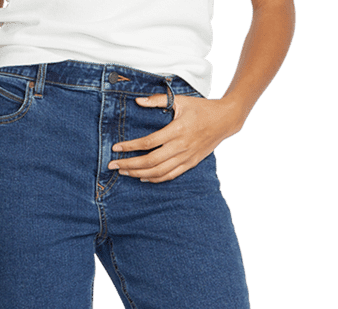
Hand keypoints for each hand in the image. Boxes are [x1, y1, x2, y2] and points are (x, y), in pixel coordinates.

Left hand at [107, 94, 236, 182]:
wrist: (224, 120)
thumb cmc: (201, 108)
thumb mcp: (180, 100)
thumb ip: (158, 100)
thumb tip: (137, 101)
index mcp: (177, 130)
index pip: (148, 142)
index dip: (130, 147)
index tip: (116, 148)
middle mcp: (181, 147)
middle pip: (150, 161)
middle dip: (130, 164)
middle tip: (113, 165)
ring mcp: (186, 157)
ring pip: (159, 172)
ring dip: (139, 173)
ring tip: (124, 172)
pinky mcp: (190, 164)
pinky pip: (170, 175)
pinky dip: (155, 179)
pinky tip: (143, 177)